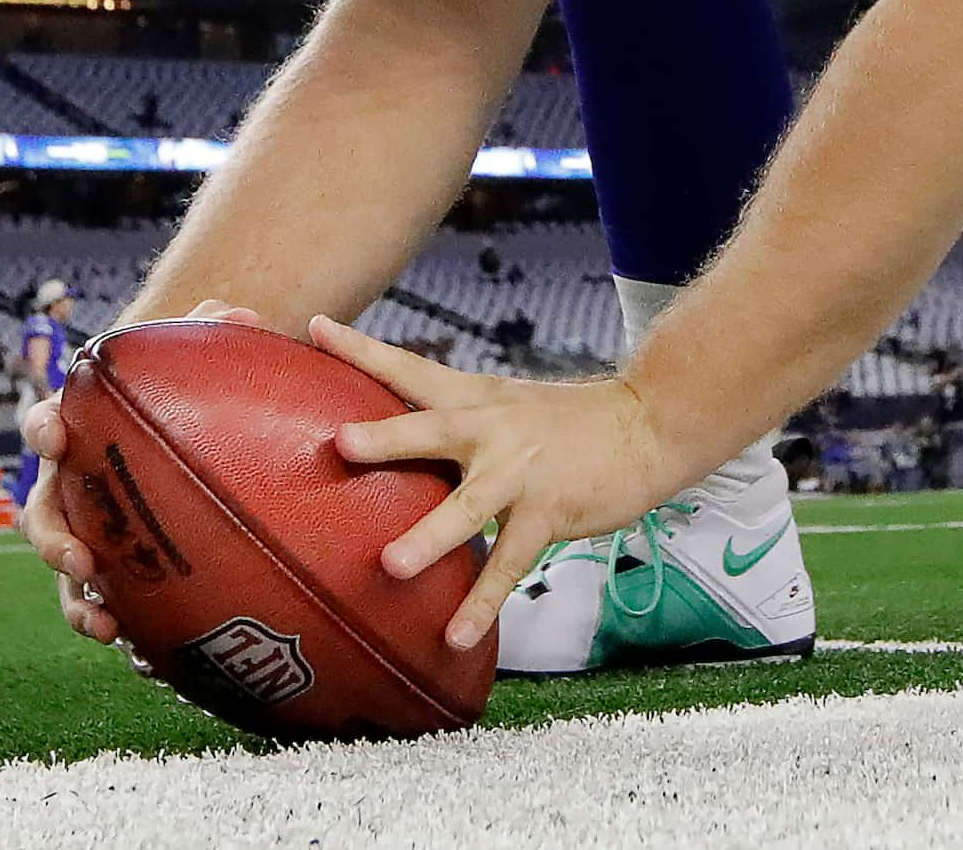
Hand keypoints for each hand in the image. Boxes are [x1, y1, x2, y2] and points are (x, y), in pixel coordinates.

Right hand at [20, 299, 263, 650]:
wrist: (170, 433)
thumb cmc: (173, 395)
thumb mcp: (186, 363)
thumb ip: (208, 335)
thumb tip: (242, 316)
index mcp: (77, 432)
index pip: (44, 424)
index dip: (43, 429)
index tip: (54, 434)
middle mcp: (68, 486)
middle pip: (40, 515)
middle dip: (53, 540)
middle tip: (77, 558)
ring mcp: (83, 530)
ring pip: (64, 573)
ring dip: (76, 600)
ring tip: (103, 623)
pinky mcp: (109, 568)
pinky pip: (102, 600)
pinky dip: (114, 621)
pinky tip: (141, 650)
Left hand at [311, 314, 672, 651]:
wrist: (648, 425)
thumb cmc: (570, 423)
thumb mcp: (509, 406)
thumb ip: (457, 422)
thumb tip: (394, 444)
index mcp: (477, 398)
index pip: (411, 368)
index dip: (362, 349)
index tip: (315, 327)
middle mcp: (493, 429)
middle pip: (431, 429)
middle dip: (385, 437)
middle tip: (339, 442)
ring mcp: (521, 474)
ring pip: (468, 507)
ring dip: (429, 537)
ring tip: (390, 566)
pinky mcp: (549, 512)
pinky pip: (509, 564)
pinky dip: (482, 601)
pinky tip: (456, 635)